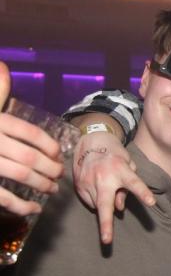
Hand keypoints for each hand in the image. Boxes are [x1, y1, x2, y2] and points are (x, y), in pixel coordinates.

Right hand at [0, 62, 63, 214]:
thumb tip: (3, 67)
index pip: (31, 133)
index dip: (50, 146)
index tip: (58, 154)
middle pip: (30, 156)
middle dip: (51, 168)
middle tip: (59, 175)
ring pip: (21, 175)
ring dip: (42, 185)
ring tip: (51, 189)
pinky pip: (3, 197)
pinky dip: (22, 206)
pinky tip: (34, 208)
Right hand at [73, 132, 154, 242]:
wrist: (91, 142)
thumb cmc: (116, 157)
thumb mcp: (128, 166)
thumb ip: (127, 187)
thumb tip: (119, 209)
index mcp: (121, 170)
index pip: (135, 183)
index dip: (143, 193)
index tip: (151, 202)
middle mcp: (104, 177)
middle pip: (106, 204)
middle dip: (106, 224)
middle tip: (107, 240)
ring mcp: (89, 182)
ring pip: (98, 206)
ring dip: (105, 204)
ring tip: (107, 188)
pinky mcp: (78, 186)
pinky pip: (89, 202)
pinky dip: (95, 200)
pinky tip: (97, 188)